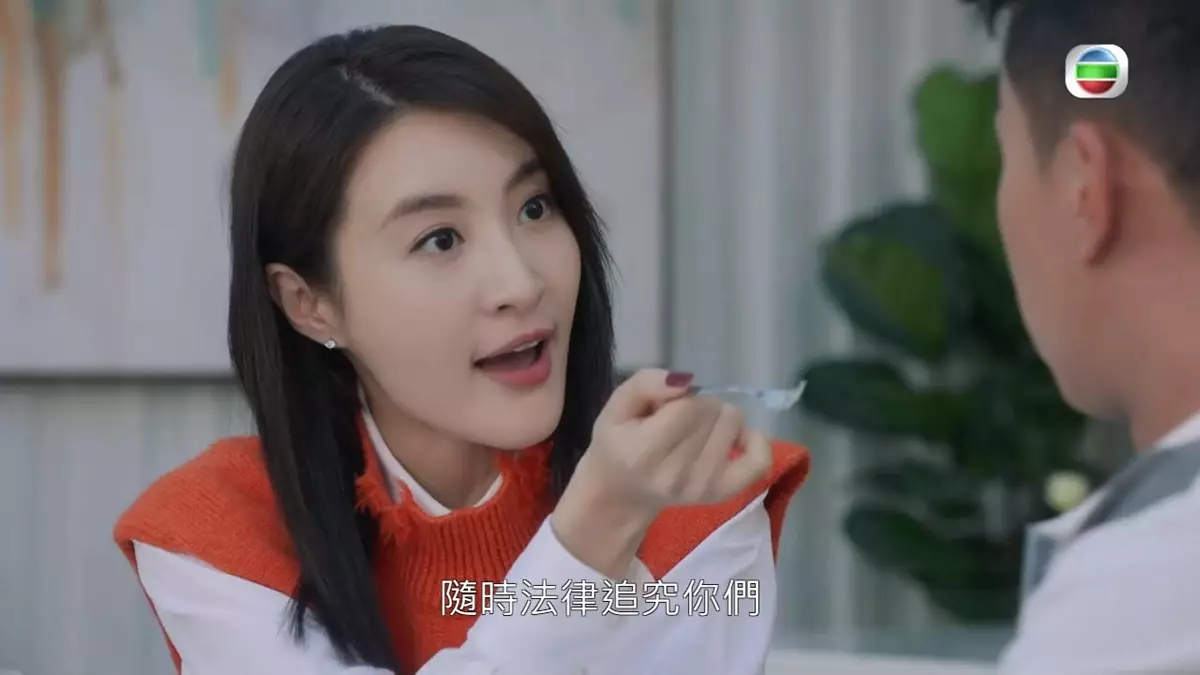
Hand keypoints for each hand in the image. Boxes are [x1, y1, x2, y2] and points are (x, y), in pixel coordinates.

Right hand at [579, 368, 772, 510]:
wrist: (622, 494)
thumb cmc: (617, 446)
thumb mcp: (616, 407)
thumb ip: (645, 384)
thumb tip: (686, 381)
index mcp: (646, 451)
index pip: (689, 405)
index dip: (681, 396)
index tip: (666, 406)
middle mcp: (678, 472)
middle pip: (714, 412)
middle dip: (699, 406)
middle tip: (679, 420)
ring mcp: (704, 485)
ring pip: (734, 424)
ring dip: (719, 419)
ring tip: (696, 430)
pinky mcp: (722, 493)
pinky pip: (758, 461)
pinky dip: (754, 441)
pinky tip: (737, 437)